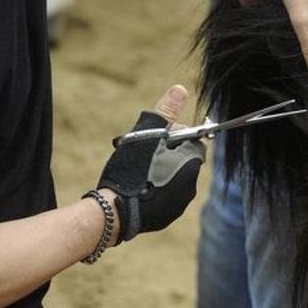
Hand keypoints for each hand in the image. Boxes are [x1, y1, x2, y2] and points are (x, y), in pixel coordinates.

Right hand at [97, 84, 205, 240]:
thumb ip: (166, 112)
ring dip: (160, 172)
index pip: (193, 140)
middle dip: (168, 154)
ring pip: (173, 178)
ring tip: (137, 171)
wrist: (114, 210)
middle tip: (143, 154)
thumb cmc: (131, 168)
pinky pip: (164, 197)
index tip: (157, 138)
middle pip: (184, 159)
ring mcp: (180, 203)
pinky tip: (136, 187)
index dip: (175, 135)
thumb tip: (180, 90)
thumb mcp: (147, 133)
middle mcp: (191, 184)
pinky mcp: (167, 217)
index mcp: (192, 162)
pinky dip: (154, 190)